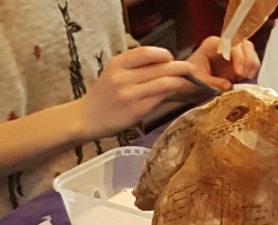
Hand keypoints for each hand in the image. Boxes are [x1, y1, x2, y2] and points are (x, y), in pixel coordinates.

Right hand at [75, 47, 195, 140]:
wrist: (86, 118)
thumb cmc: (105, 94)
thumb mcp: (114, 73)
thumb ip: (137, 67)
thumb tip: (167, 63)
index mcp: (117, 64)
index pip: (147, 52)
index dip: (164, 54)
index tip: (172, 58)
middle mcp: (123, 77)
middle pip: (160, 67)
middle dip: (181, 67)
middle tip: (191, 68)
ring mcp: (130, 94)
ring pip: (165, 83)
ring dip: (181, 81)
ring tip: (188, 81)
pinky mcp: (137, 110)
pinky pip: (161, 98)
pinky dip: (172, 93)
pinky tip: (176, 93)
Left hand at [184, 36, 259, 92]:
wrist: (189, 83)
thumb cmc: (190, 78)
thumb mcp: (199, 81)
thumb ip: (213, 82)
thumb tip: (229, 85)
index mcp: (213, 45)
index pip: (232, 45)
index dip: (239, 58)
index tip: (239, 73)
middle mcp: (225, 45)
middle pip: (245, 46)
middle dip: (248, 61)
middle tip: (245, 76)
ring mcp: (233, 53)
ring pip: (251, 52)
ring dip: (252, 66)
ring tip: (246, 78)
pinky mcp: (239, 62)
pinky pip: (252, 62)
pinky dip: (252, 70)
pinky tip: (246, 79)